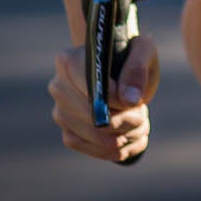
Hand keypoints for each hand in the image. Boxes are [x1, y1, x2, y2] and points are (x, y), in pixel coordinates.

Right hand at [47, 34, 159, 162]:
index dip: (117, 100)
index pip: (91, 87)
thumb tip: (129, 100)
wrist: (122, 71)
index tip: (136, 102)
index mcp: (69, 60)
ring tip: (139, 124)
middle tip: (141, 116)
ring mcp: (60, 112)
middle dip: (125, 121)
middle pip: (92, 116)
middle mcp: (58, 86)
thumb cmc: (131, 56)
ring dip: (124, 136)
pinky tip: (128, 139)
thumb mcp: (142, 51)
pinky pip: (90, 148)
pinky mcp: (68, 132)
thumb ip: (137, 69)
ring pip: (94, 135)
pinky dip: (114, 149)